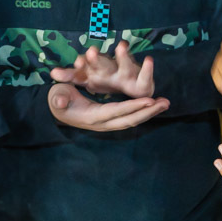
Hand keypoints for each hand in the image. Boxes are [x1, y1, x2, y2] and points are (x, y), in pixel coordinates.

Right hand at [47, 84, 169, 130]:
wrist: (56, 111)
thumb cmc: (58, 100)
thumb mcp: (57, 97)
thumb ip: (59, 99)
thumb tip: (61, 101)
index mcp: (92, 116)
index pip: (116, 111)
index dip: (132, 106)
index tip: (149, 100)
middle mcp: (102, 123)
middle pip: (129, 120)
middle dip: (147, 112)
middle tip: (165, 102)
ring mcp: (107, 124)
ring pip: (131, 120)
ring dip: (149, 113)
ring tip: (165, 103)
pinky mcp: (110, 121)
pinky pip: (129, 118)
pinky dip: (142, 112)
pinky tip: (153, 106)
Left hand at [50, 41, 155, 97]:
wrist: (130, 85)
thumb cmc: (103, 78)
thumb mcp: (85, 79)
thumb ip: (70, 76)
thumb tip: (52, 74)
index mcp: (91, 72)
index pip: (78, 73)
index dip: (71, 72)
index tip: (67, 67)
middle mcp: (107, 69)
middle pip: (100, 64)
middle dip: (96, 59)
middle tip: (91, 52)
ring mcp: (123, 72)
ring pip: (123, 64)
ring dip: (123, 55)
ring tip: (122, 46)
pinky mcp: (139, 79)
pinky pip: (144, 75)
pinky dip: (147, 69)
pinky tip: (149, 61)